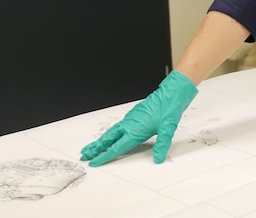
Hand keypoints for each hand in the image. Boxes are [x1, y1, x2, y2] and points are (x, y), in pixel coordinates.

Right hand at [80, 70, 197, 166]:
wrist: (172, 91)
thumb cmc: (170, 108)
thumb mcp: (168, 128)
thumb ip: (162, 144)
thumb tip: (158, 158)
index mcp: (135, 130)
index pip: (117, 147)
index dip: (105, 156)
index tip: (94, 163)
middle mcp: (130, 124)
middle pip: (108, 139)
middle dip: (96, 148)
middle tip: (84, 155)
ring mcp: (131, 119)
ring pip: (112, 132)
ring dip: (101, 141)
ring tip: (91, 147)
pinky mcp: (134, 115)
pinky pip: (118, 127)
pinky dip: (110, 134)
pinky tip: (110, 136)